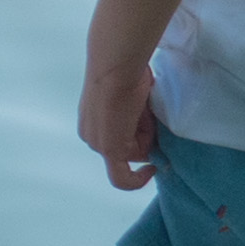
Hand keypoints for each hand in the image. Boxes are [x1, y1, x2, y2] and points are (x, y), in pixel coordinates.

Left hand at [77, 50, 162, 191]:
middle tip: (149, 111)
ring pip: (132, 154)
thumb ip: (138, 120)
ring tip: (144, 111)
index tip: (153, 127)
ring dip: (147, 138)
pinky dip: (136, 181)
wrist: (116, 64)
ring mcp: (97, 144)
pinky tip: (151, 172)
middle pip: (128, 149)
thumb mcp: (134, 100)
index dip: (141, 135)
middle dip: (146, 135)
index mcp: (92, 123)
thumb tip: (153, 139)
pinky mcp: (109, 149)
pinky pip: (121, 178)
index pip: (122, 139)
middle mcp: (90, 135)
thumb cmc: (127, 72)